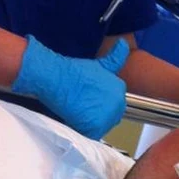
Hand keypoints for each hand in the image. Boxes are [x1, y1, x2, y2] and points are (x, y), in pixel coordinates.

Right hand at [12, 36, 128, 139]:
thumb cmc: (74, 71)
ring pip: (103, 125)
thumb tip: (123, 43)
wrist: (55, 78)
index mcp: (120, 89)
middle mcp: (118, 103)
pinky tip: (76, 118)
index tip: (90, 97)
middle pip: (111, 116)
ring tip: (79, 109)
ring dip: (92, 121)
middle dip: (99, 113)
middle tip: (83, 104)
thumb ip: (115, 59)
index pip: (116, 103)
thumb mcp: (99, 65)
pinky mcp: (95, 128)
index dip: (102, 102)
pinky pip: (93, 134)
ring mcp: (107, 117)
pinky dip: (84, 129)